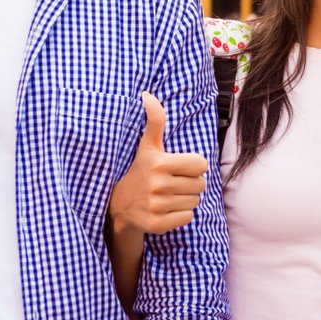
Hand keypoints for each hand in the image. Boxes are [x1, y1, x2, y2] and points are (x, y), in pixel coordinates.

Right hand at [107, 94, 207, 237]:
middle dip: (190, 183)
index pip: (201, 164)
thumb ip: (155, 121)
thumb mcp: (147, 146)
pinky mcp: (157, 224)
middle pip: (200, 184)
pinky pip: (188, 217)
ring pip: (195, 201)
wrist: (119, 205)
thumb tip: (148, 94)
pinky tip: (166, 209)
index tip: (179, 167)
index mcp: (160, 163)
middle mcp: (158, 185)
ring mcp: (157, 206)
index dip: (193, 166)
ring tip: (168, 195)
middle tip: (173, 182)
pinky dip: (181, 215)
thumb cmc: (140, 170)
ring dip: (186, 199)